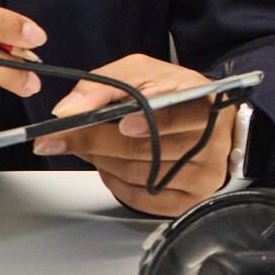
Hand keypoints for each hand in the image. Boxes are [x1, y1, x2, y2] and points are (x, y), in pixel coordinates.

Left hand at [32, 54, 235, 215]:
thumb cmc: (174, 94)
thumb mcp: (143, 72)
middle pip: (149, 149)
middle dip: (98, 141)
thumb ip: (104, 83)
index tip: (123, 123)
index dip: (152, 120)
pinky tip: (109, 164)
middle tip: (63, 135)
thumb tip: (67, 111)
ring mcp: (203, 176)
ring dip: (101, 160)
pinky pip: (140, 198)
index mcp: (207, 104)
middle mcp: (212, 143)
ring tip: (88, 145)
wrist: (205, 122)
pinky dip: (114, 181)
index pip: (181, 115)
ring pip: (139, 174)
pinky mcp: (188, 201)